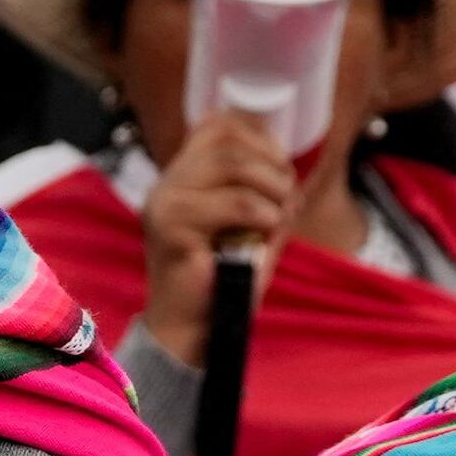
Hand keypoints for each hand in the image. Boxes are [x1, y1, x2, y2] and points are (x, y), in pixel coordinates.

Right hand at [137, 111, 298, 364]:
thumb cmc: (225, 280)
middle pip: (225, 138)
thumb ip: (263, 193)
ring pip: (229, 164)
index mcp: (182, 178)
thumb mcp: (252, 226)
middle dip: (269, 161)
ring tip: (279, 214)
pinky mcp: (171, 227)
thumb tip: (290, 168)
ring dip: (271, 186)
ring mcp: (164, 203)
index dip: (257, 133)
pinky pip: (233, 203)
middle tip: (287, 194)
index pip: (215, 124)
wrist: (196, 331)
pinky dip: (264, 212)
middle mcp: (167, 184)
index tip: (282, 162)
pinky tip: (269, 230)